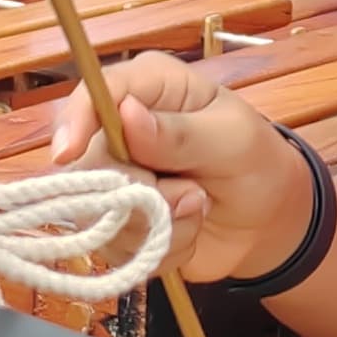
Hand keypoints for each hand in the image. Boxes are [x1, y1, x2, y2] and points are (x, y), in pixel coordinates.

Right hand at [41, 52, 312, 277]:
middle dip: (144, 193)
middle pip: (89, 165)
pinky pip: (117, 249)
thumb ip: (181, 133)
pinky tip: (187, 232)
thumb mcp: (233, 140)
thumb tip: (127, 115)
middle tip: (194, 195)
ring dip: (159, 225)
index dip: (75, 120)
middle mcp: (119, 129)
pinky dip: (159, 249)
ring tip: (198, 208)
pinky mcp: (116, 223)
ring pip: (100, 215)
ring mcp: (114, 178)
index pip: (93, 93)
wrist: (268, 221)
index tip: (69, 153)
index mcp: (149, 87)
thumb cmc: (255, 163)